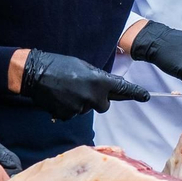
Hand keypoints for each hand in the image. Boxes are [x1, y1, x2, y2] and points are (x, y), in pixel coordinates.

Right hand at [20, 50, 149, 118]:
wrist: (34, 73)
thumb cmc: (59, 65)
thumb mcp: (83, 66)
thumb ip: (98, 77)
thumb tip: (109, 86)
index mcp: (99, 81)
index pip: (122, 89)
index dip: (135, 93)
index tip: (146, 96)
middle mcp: (93, 96)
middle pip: (104, 105)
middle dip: (97, 99)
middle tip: (83, 88)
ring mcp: (80, 108)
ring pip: (87, 109)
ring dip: (81, 102)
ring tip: (66, 90)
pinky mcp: (67, 115)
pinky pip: (73, 114)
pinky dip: (68, 108)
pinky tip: (59, 97)